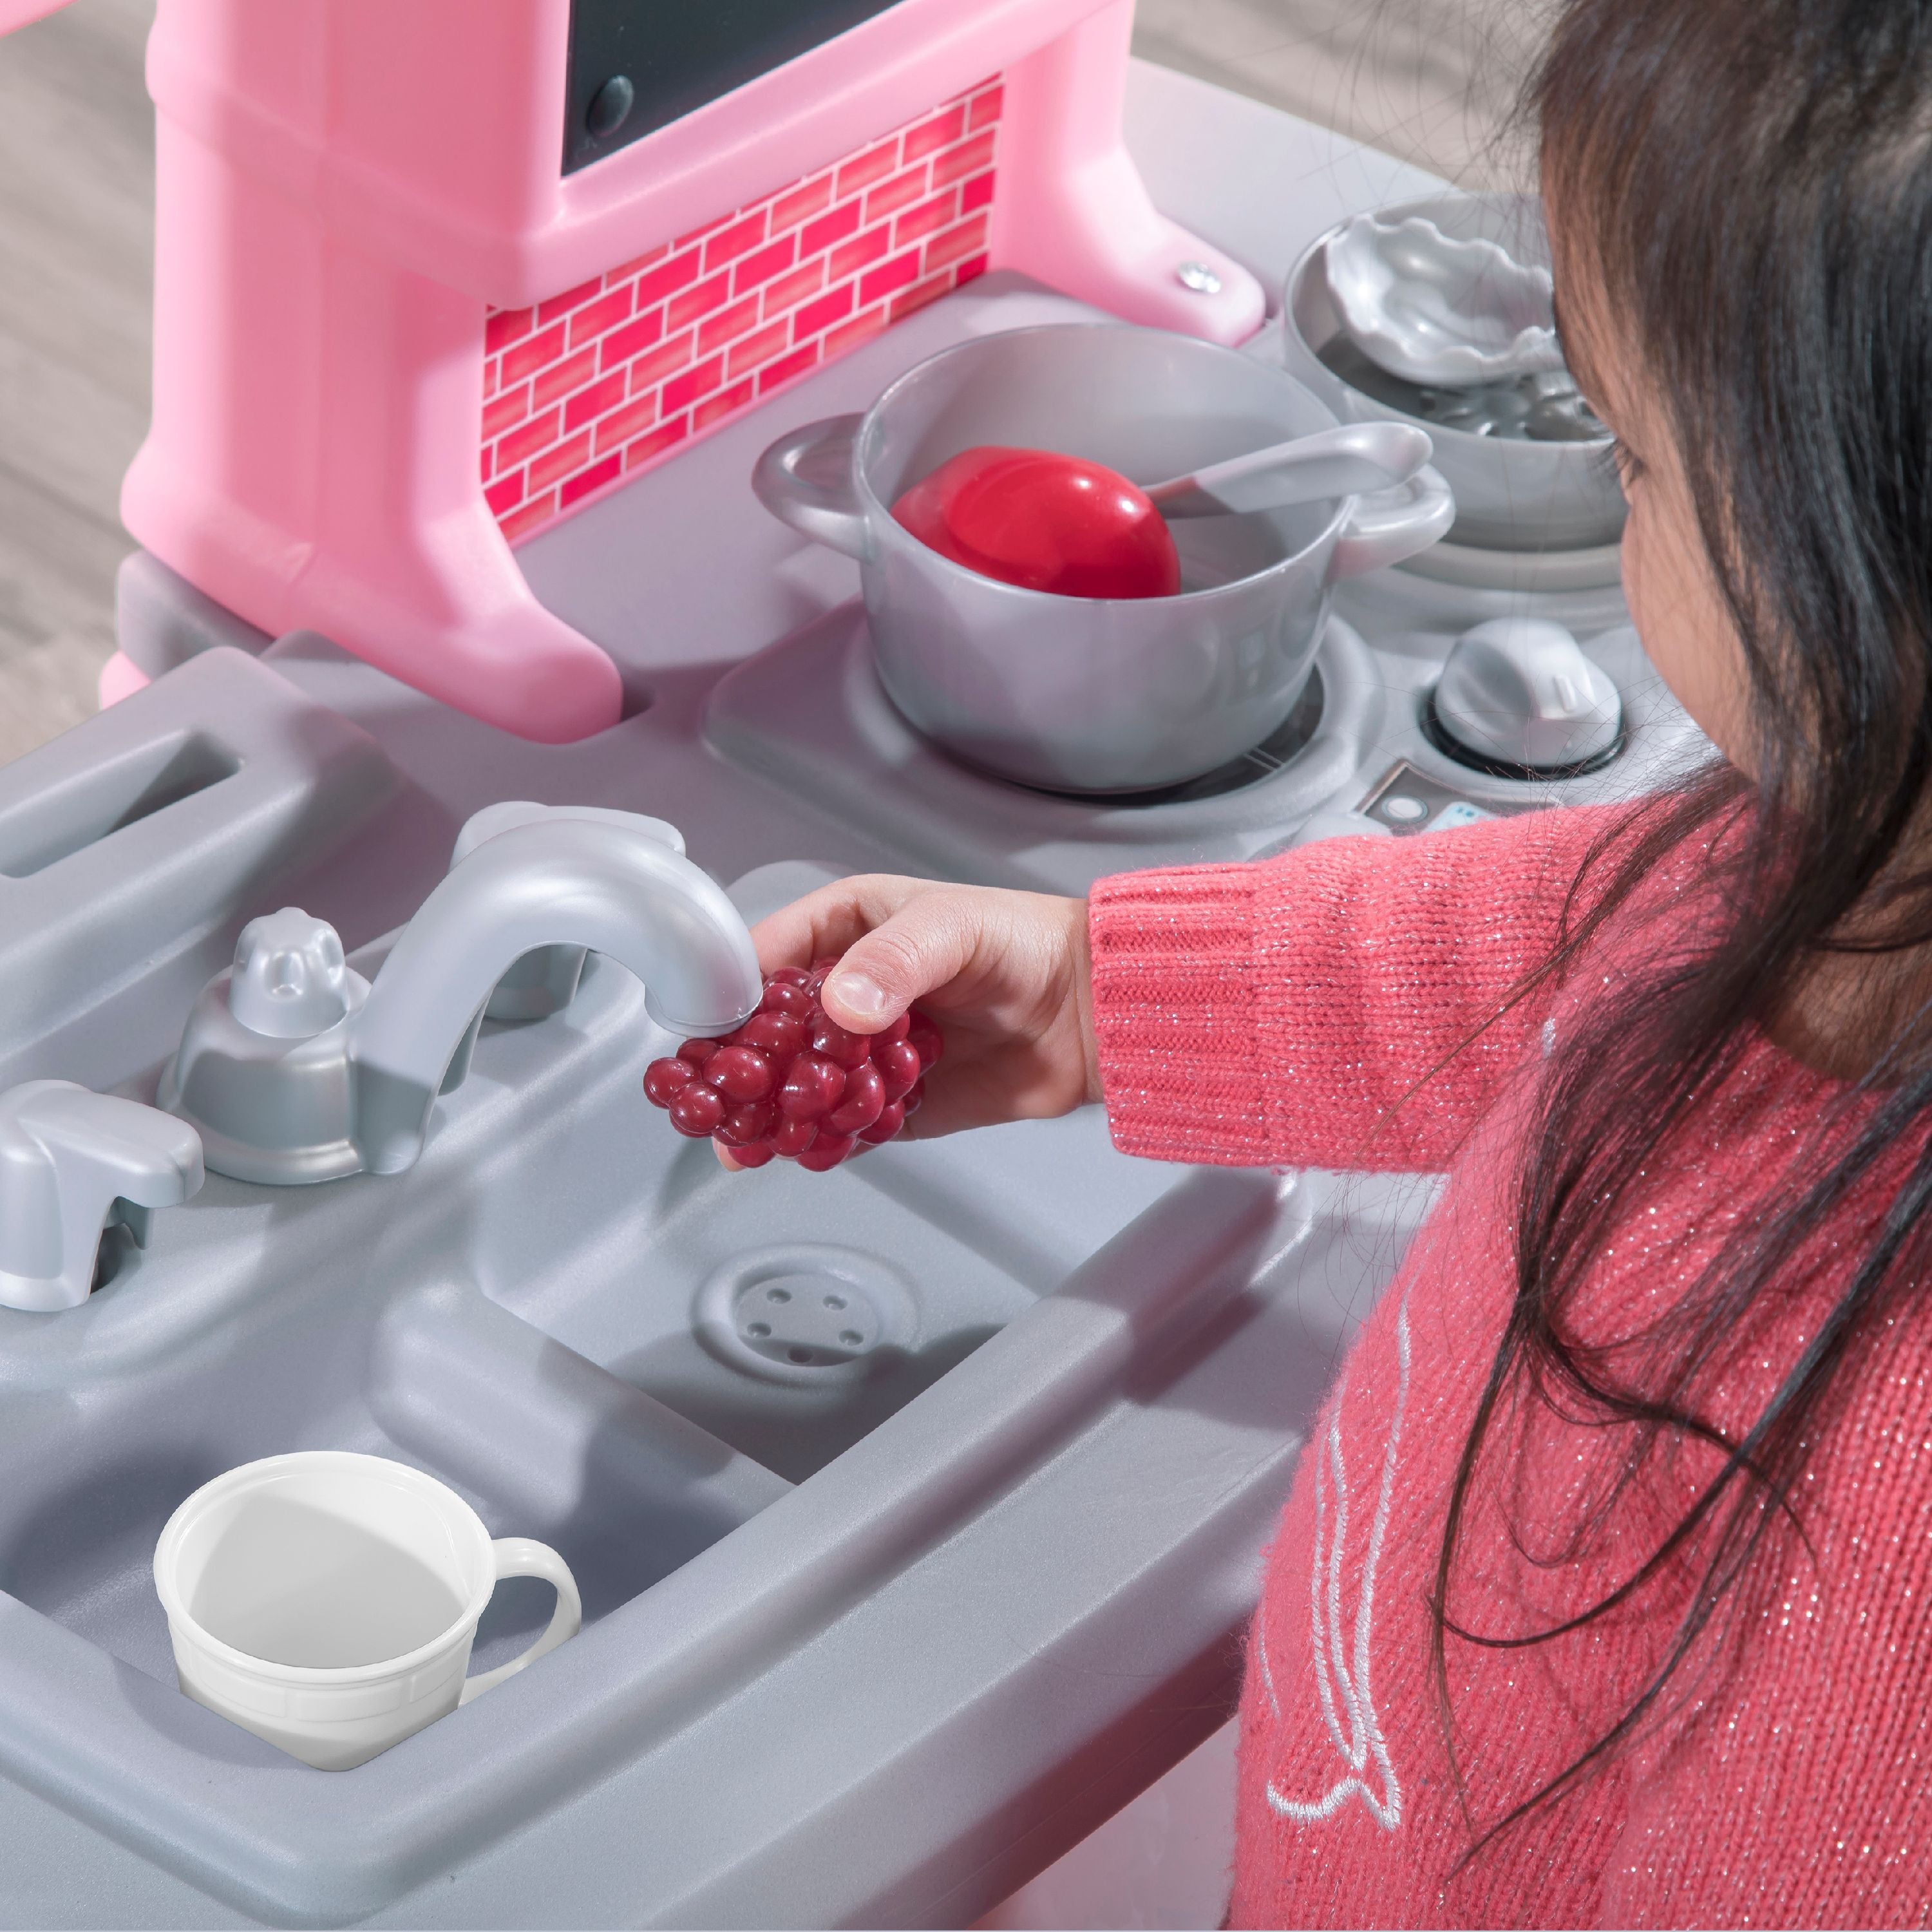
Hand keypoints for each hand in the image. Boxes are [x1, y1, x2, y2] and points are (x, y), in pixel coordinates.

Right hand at [731, 875, 1099, 1154]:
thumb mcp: (952, 928)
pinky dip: (827, 1141)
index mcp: (846, 930)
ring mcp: (869, 1052)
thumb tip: (844, 1005)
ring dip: (777, 1114)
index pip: (766, 962)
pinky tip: (806, 1151)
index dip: (732, 998)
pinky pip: (848, 1126)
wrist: (1092, 1009)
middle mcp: (849, 992)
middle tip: (719, 1102)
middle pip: (772, 1036)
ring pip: (802, 1087)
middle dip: (744, 1071)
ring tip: (751, 1139)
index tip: (712, 1035)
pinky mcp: (897, 1102)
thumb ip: (894, 961)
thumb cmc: (1027, 943)